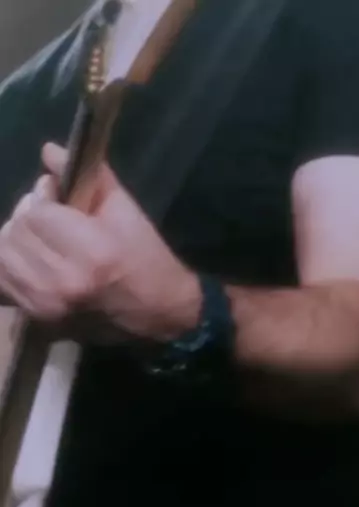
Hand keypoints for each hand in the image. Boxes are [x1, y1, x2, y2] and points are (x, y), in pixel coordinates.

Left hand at [0, 143, 200, 340]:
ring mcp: (47, 304)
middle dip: (28, 217)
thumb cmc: (147, 260)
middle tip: (49, 216)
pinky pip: (4, 283)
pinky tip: (30, 261)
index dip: (43, 197)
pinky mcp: (39, 318)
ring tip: (39, 239)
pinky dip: (11, 266)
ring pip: (4, 256)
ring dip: (15, 241)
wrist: (158, 317)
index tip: (57, 195)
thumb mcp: (127, 212)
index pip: (37, 213)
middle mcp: (63, 281)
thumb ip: (89, 177)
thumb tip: (48, 151)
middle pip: (16, 233)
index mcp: (91, 252)